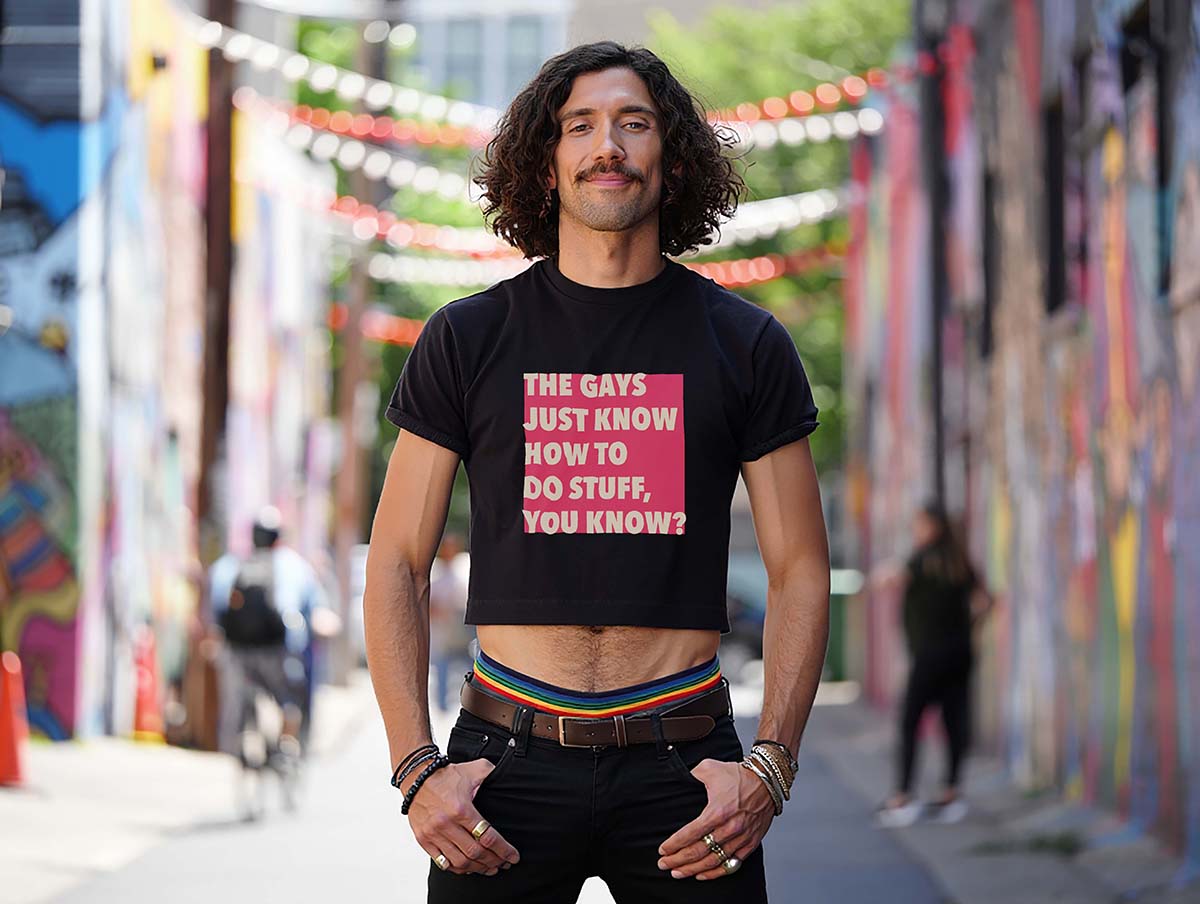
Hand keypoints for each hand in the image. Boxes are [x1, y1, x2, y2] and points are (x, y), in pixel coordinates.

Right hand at [404, 759, 520, 875]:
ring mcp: (433, 834)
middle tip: (504, 864)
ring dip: (478, 868)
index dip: (503, 850)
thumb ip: (491, 773)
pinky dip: (457, 868)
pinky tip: (469, 867)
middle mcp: (446, 824)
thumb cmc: (445, 775)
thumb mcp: (473, 769)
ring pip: (459, 862)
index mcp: (461, 809)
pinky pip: (442, 862)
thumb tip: (508, 778)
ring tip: (490, 868)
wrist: (416, 777)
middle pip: (475, 853)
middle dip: (494, 861)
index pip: (487, 836)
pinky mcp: (424, 840)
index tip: (513, 856)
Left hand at [657, 758, 775, 879]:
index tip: (662, 850)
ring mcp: (741, 838)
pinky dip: (715, 872)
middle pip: (698, 852)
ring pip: (713, 861)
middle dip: (678, 860)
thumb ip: (690, 775)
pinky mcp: (750, 843)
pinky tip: (702, 874)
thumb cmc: (739, 774)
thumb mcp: (709, 768)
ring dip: (693, 870)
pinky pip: (731, 864)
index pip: (690, 834)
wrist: (768, 780)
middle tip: (664, 864)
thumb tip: (677, 779)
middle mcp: (729, 828)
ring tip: (678, 873)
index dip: (674, 844)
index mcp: (717, 811)